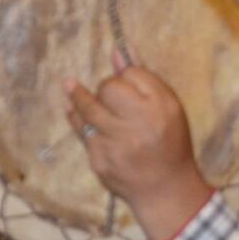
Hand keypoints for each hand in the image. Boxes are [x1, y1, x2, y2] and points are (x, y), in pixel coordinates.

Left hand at [65, 54, 212, 239]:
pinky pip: (82, 131)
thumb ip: (143, 78)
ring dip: (78, 96)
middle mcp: (139, 125)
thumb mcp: (168, 107)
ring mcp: (117, 144)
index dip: (123, 76)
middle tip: (109, 97)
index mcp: (160, 108)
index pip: (131, 75)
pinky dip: (77, 119)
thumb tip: (118, 50)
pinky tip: (72, 110)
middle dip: (105, 88)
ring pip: (89, 109)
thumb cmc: (169, 142)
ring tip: (69, 84)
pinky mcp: (100, 160)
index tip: (122, 80)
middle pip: (108, 88)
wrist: (164, 189)